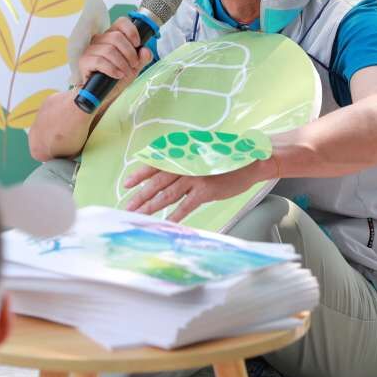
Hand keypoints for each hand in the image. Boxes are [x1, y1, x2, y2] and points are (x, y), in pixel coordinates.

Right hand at [76, 17, 151, 88]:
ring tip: (125, 72)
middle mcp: (100, 39)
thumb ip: (142, 58)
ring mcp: (91, 50)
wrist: (104, 95)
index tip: (138, 44)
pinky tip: (117, 75)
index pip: (121, 22)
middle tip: (134, 64)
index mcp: (112, 36)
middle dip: (129, 52)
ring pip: (109, 50)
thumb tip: (145, 50)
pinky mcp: (84, 61)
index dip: (131, 31)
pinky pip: (100, 61)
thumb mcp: (134, 68)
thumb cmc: (117, 78)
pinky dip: (112, 69)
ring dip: (122, 63)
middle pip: (116, 37)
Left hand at [123, 162, 268, 222]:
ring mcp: (195, 177)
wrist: (249, 160)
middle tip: (127, 206)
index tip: (126, 184)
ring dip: (151, 206)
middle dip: (141, 195)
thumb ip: (185, 164)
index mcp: (183, 154)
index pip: (155, 164)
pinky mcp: (205, 190)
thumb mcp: (201, 155)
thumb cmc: (226, 158)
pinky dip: (174, 215)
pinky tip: (165, 222)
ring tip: (139, 215)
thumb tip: (168, 179)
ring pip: (167, 195)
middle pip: (157, 182)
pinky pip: (186, 205)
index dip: (140, 174)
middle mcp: (186, 165)